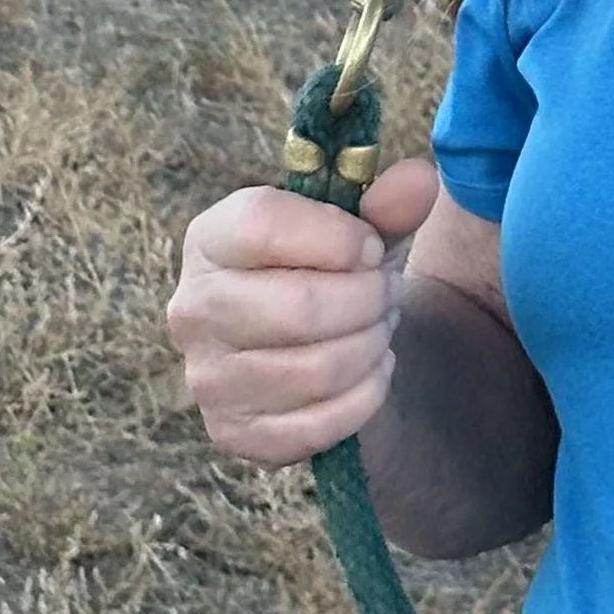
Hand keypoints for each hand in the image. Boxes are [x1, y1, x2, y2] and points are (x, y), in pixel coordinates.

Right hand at [166, 156, 439, 462]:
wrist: (307, 342)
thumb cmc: (329, 269)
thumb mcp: (357, 228)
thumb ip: (388, 204)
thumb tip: (419, 180)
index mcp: (211, 238)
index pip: (264, 225)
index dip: (338, 236)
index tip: (371, 246)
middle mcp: (194, 308)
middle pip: (299, 306)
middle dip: (367, 299)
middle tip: (388, 292)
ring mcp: (208, 379)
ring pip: (315, 370)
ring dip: (371, 346)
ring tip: (380, 328)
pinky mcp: (233, 433)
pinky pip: (318, 425)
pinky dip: (364, 396)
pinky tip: (371, 370)